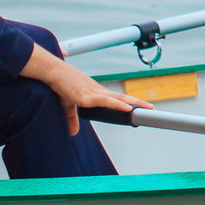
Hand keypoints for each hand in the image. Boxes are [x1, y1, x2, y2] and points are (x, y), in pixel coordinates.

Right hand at [23, 43, 151, 135]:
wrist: (53, 72)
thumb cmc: (61, 84)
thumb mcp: (68, 104)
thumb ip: (72, 118)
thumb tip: (73, 132)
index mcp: (97, 92)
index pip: (116, 98)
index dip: (127, 102)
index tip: (139, 107)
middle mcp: (99, 91)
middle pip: (123, 97)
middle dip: (137, 103)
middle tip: (150, 108)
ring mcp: (95, 93)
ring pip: (119, 98)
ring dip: (134, 103)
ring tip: (147, 108)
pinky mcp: (88, 96)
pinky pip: (107, 101)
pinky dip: (118, 104)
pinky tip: (128, 108)